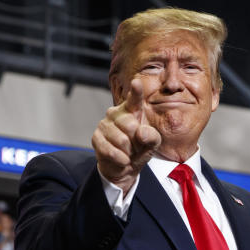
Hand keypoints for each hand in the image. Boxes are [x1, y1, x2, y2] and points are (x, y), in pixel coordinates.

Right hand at [92, 77, 160, 192]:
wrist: (125, 166)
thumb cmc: (140, 149)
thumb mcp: (153, 143)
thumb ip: (152, 136)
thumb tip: (141, 133)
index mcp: (131, 110)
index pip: (134, 99)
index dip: (136, 91)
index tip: (136, 83)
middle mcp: (116, 113)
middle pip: (131, 125)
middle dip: (137, 142)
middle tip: (136, 146)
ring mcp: (104, 124)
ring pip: (121, 140)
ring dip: (129, 152)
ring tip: (128, 152)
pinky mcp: (96, 138)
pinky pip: (111, 150)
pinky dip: (121, 159)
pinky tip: (123, 160)